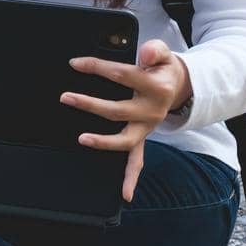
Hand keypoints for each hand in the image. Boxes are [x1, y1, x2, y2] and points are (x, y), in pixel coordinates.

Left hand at [62, 39, 191, 202]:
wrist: (179, 86)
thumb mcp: (163, 54)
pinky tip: (124, 195)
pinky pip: (137, 161)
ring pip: (125, 140)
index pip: (122, 75)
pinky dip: (131, 178)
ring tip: (82, 139)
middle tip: (66, 97)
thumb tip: (146, 53)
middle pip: (117, 110)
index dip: (97, 67)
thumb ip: (156, 50)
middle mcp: (152, 111)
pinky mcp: (143, 137)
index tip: (75, 64)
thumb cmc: (162, 68)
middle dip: (90, 104)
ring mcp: (147, 127)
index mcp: (156, 87)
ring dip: (103, 142)